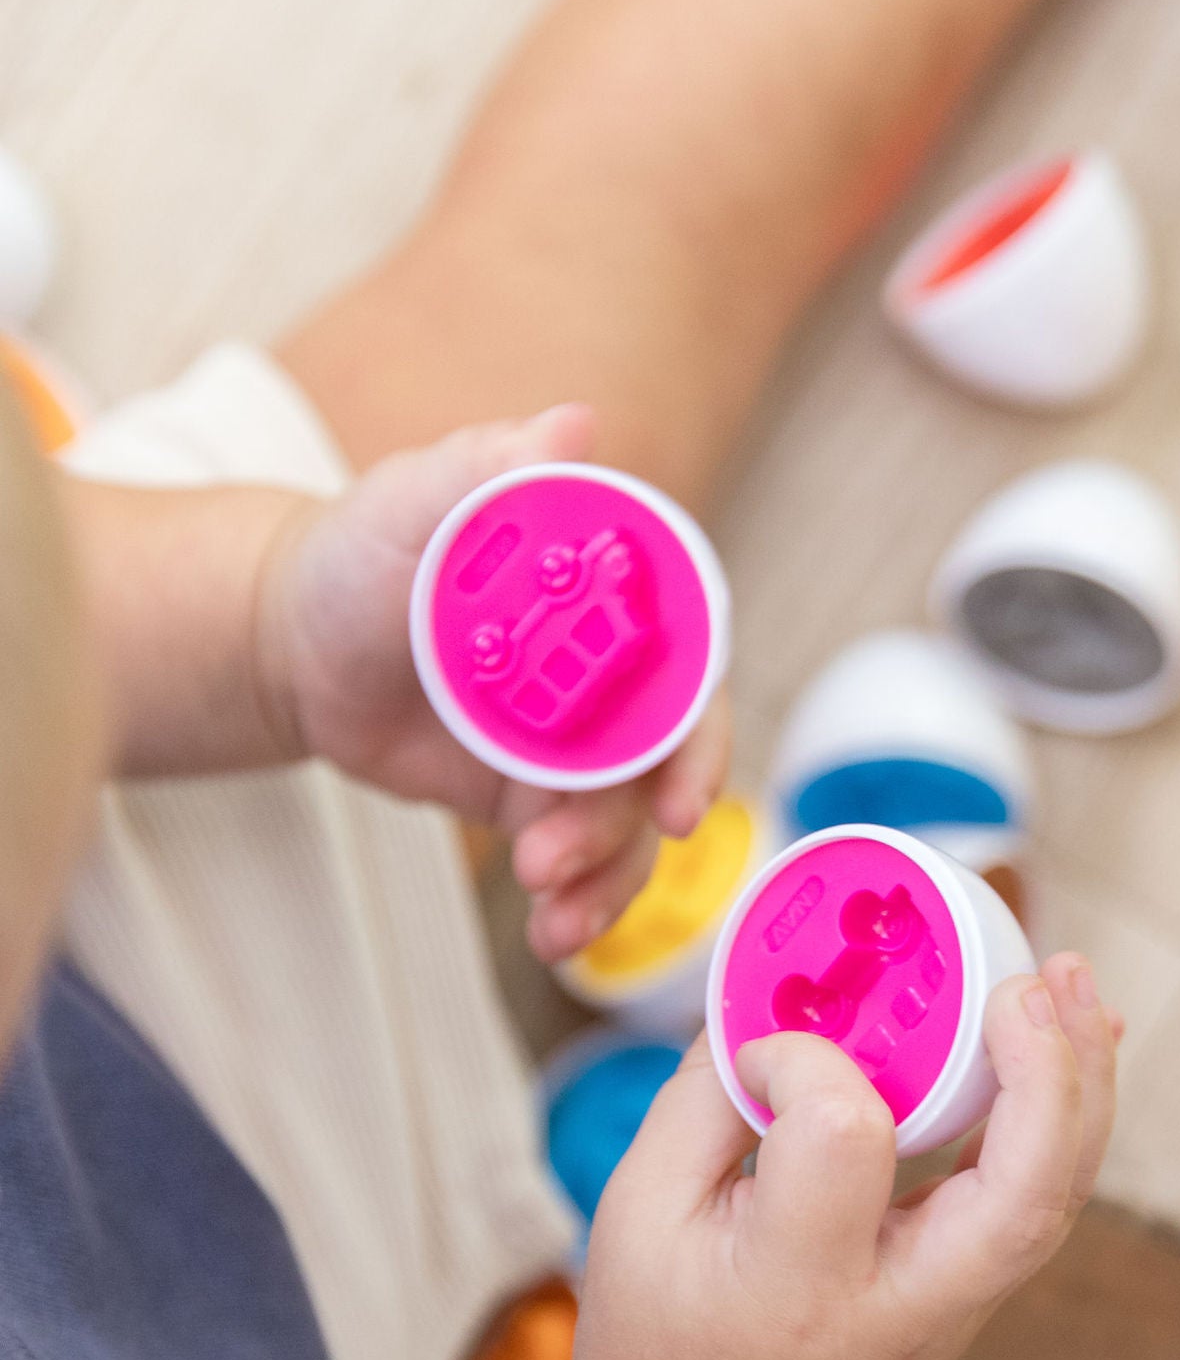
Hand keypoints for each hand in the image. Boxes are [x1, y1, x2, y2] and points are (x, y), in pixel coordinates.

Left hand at [260, 407, 729, 959]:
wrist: (297, 646)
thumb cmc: (356, 556)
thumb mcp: (408, 506)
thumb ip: (484, 470)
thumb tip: (569, 424)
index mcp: (612, 593)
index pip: (691, 658)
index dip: (704, 727)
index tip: (682, 789)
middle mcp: (620, 669)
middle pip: (675, 756)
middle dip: (648, 819)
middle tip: (584, 854)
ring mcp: (588, 741)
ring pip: (634, 823)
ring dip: (606, 876)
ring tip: (547, 908)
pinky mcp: (544, 799)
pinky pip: (587, 859)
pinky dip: (580, 902)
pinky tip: (551, 935)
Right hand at [567, 952, 1116, 1359]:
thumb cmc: (657, 1348)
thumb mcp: (632, 1219)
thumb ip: (704, 1103)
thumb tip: (777, 1003)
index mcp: (794, 1288)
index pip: (846, 1138)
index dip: (810, 1060)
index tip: (761, 1050)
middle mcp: (899, 1307)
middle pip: (1022, 1195)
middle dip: (1047, 1077)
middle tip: (1032, 980)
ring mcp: (953, 1314)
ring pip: (1056, 1199)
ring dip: (1081, 1082)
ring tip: (1076, 981)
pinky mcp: (972, 1298)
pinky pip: (1039, 1201)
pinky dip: (1064, 1117)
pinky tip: (1069, 1038)